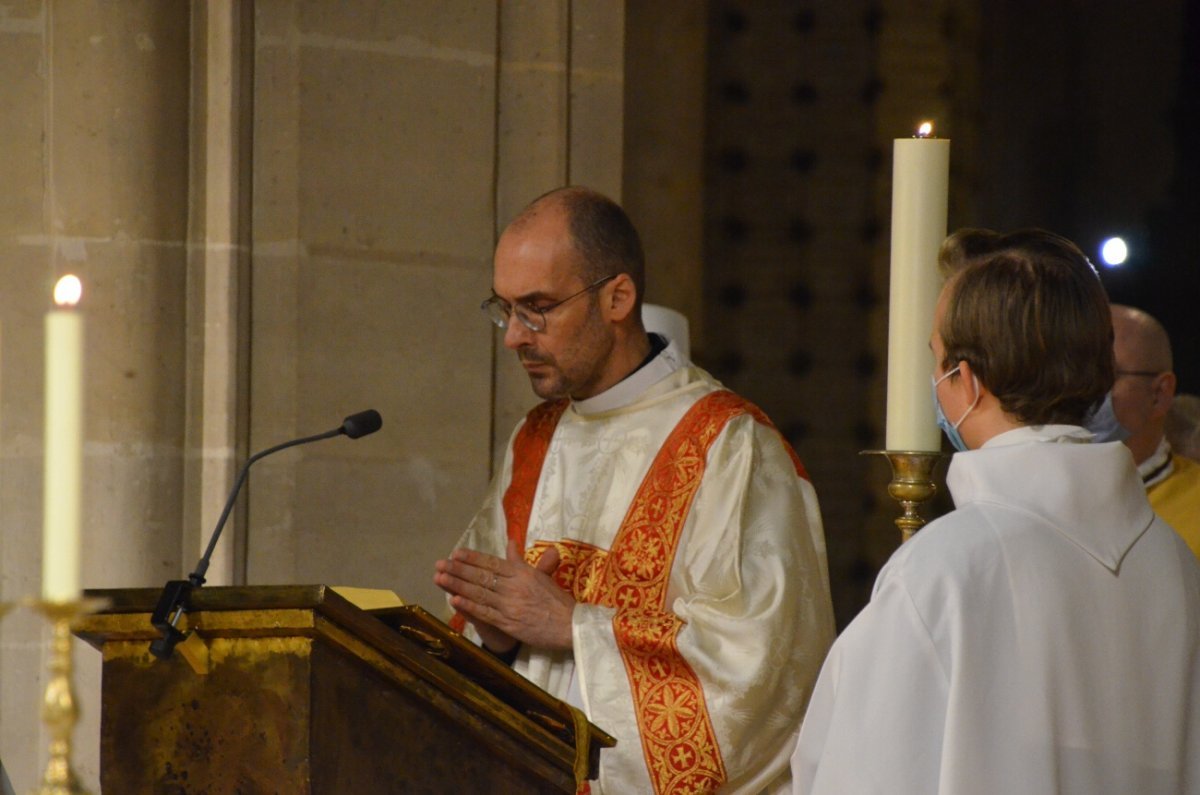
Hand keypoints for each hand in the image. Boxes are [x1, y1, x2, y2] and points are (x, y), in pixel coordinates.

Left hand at [433, 539, 574, 652]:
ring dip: (458, 585)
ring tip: (440, 578)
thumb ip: (521, 561)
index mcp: (523, 573)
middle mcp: (514, 586)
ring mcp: (510, 605)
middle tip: (440, 563)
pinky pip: (485, 613)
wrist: (571, 624)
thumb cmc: (557, 601)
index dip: (473, 558)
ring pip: (480, 593)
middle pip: (482, 576)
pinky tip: (454, 601)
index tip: (456, 553)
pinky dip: (469, 607)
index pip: (493, 563)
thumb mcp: (541, 575)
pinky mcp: (509, 623)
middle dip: (458, 569)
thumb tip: (510, 543)